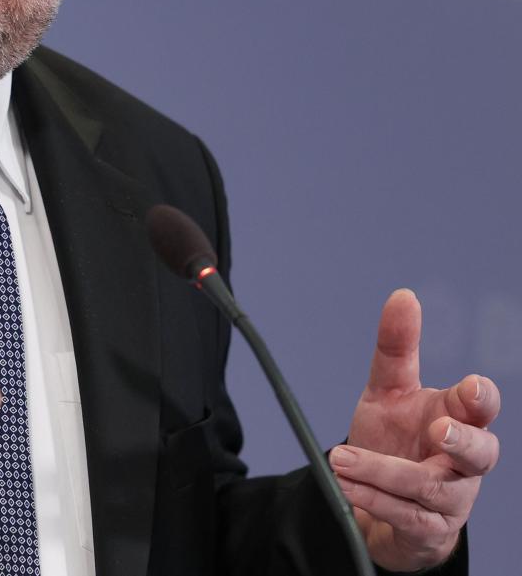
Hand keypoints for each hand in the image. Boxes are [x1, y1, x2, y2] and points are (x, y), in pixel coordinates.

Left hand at [329, 289, 499, 571]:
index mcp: (456, 418)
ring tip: (341, 459)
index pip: (482, 407)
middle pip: (481, 455)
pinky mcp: (427, 529)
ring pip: (428, 488)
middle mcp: (462, 461)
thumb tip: (404, 295)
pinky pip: (405, 517)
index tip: (469, 388)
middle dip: (464, 442)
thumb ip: (396, 347)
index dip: (480, 399)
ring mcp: (449, 498)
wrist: (376, 496)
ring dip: (383, 472)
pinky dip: (373, 499)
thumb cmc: (394, 436)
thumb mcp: (388, 389)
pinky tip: (346, 485)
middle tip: (439, 428)